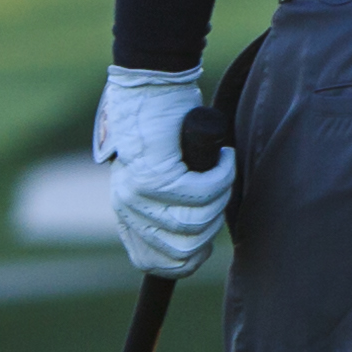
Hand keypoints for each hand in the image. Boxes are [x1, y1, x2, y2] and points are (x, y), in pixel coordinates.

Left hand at [95, 64, 232, 277]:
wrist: (149, 88)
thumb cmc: (162, 128)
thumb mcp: (161, 176)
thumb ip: (172, 207)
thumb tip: (195, 238)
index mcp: (128, 214)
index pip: (154, 263)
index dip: (187, 260)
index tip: (206, 242)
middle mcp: (129, 208)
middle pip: (185, 248)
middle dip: (213, 225)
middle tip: (218, 193)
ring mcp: (140, 194)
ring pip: (198, 221)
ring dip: (221, 196)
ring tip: (220, 169)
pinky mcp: (156, 175)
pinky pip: (204, 191)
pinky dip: (223, 174)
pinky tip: (222, 156)